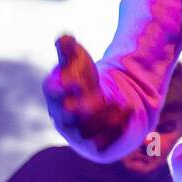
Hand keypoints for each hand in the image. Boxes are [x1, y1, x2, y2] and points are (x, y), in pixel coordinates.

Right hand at [43, 34, 129, 150]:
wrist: (96, 101)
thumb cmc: (81, 76)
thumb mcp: (76, 57)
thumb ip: (69, 47)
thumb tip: (64, 37)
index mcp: (54, 92)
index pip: (52, 90)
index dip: (61, 86)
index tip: (75, 80)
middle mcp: (61, 115)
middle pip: (66, 115)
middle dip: (79, 108)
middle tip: (94, 98)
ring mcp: (76, 132)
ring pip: (87, 131)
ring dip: (104, 117)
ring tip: (119, 102)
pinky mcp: (94, 144)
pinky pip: (104, 143)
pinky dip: (116, 129)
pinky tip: (128, 111)